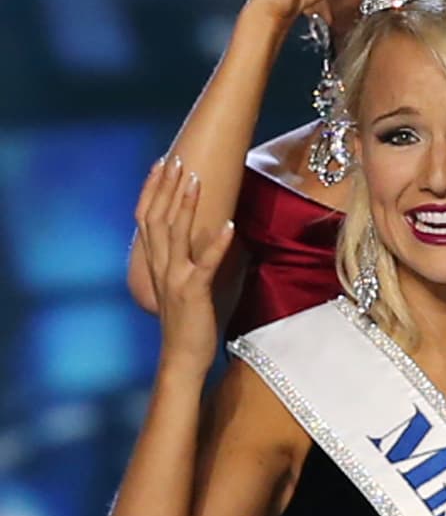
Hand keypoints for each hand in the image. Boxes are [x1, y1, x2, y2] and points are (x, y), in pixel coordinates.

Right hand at [135, 156, 236, 374]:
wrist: (181, 358)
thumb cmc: (187, 322)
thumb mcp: (183, 285)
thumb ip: (186, 259)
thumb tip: (204, 235)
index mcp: (155, 263)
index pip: (147, 217)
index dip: (152, 189)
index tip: (162, 163)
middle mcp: (160, 267)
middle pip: (157, 217)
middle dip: (166, 186)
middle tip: (177, 157)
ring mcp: (174, 279)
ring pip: (175, 234)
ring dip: (186, 204)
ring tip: (197, 178)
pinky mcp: (193, 293)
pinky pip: (206, 264)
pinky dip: (217, 244)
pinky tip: (229, 226)